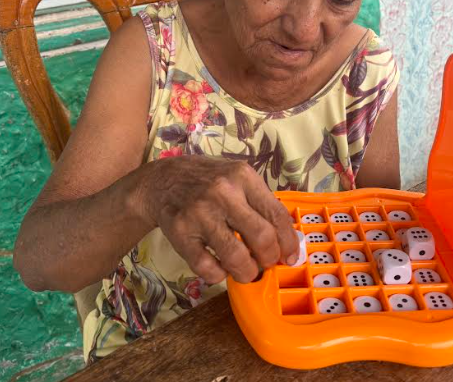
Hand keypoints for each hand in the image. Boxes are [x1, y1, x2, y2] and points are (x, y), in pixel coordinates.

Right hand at [138, 156, 299, 283]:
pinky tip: (219, 268)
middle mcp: (223, 192)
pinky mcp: (180, 232)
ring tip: (244, 271)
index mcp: (243, 176)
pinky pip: (207, 268)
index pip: (277, 215)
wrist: (162, 180)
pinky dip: (218, 275)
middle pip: (262, 238)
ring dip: (246, 272)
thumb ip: (260, 203)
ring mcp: (200, 213)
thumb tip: (287, 241)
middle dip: (269, 259)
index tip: (290, 257)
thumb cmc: (207, 180)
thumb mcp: (237, 178)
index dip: (289, 243)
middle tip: (265, 263)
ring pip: (236, 258)